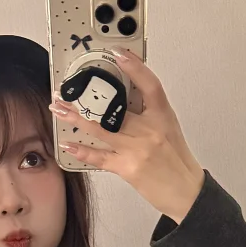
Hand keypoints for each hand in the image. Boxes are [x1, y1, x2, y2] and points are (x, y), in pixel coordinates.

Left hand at [50, 49, 204, 221]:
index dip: (134, 67)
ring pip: (101, 129)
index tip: (118, 53)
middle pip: (115, 107)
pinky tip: (67, 143)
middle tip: (68, 88)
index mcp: (163, 116)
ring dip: (77, 118)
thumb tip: (122, 102)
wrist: (186, 193)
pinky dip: (82, 151)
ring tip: (58, 109)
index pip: (149, 84)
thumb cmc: (177, 161)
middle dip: (90, 97)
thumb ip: (148, 114)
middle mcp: (150, 130)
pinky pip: (99, 157)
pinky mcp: (127, 168)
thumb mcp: (168, 129)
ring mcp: (137, 149)